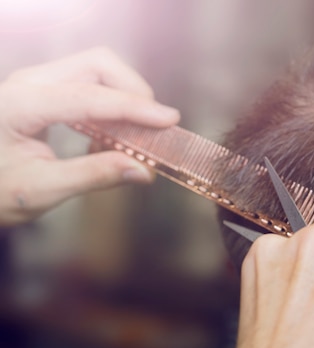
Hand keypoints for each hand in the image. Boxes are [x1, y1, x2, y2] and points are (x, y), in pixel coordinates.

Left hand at [0, 47, 179, 226]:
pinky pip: (89, 84)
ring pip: (96, 69)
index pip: (89, 97)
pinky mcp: (45, 92)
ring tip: (137, 134)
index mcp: (19, 104)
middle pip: (97, 64)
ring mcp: (36, 83)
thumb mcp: (39, 191)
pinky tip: (114, 136)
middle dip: (133, 90)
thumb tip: (143, 171)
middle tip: (155, 125)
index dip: (134, 108)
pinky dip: (112, 104)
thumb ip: (92, 177)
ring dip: (125, 96)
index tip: (169, 120)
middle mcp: (28, 83)